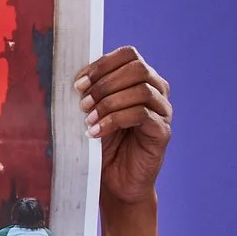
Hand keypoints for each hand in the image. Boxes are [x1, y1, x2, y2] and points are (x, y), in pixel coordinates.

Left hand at [77, 46, 169, 207]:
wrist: (115, 181)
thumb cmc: (104, 144)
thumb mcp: (93, 113)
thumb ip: (90, 93)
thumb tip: (73, 79)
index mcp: (141, 79)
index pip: (129, 55)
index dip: (103, 64)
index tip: (78, 83)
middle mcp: (156, 90)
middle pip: (138, 68)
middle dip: (105, 83)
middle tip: (83, 103)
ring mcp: (162, 111)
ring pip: (141, 90)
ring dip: (109, 103)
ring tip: (88, 120)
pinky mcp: (162, 132)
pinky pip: (142, 115)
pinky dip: (114, 121)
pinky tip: (96, 132)